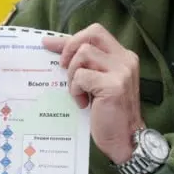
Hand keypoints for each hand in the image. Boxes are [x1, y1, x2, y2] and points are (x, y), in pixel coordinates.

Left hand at [42, 23, 144, 163]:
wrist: (126, 140)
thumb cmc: (109, 113)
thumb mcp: (97, 82)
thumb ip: (83, 64)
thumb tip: (50, 44)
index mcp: (123, 56)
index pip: (95, 34)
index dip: (70, 38)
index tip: (48, 44)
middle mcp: (126, 59)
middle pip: (92, 34)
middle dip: (71, 47)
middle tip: (63, 67)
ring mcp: (122, 71)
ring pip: (84, 54)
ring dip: (73, 74)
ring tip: (79, 92)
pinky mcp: (114, 85)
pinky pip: (82, 76)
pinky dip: (76, 90)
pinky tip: (83, 103)